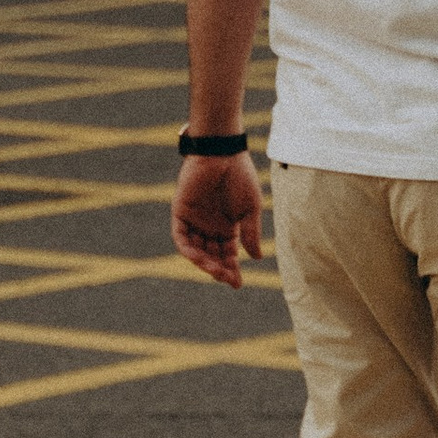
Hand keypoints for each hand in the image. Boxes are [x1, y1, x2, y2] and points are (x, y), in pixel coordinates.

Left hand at [173, 151, 263, 286]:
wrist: (222, 154)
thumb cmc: (240, 177)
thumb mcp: (250, 209)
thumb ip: (250, 233)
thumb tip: (257, 258)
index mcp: (227, 227)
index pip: (228, 254)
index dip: (232, 269)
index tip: (237, 284)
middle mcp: (210, 226)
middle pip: (212, 256)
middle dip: (219, 269)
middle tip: (227, 278)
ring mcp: (195, 220)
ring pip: (196, 250)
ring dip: (204, 262)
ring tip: (215, 270)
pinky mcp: (181, 212)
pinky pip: (181, 237)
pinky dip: (188, 249)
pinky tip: (198, 257)